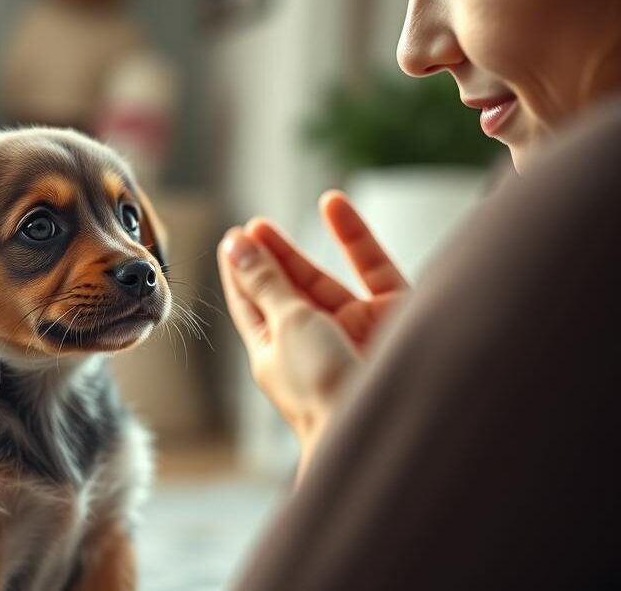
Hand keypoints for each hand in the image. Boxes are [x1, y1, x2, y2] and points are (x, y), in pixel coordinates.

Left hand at [218, 191, 408, 444]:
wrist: (387, 419)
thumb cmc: (322, 385)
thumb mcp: (285, 324)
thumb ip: (265, 280)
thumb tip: (236, 244)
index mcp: (277, 356)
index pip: (251, 308)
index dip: (239, 274)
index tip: (230, 240)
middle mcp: (315, 344)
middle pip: (285, 293)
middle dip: (266, 260)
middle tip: (251, 227)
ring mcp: (354, 330)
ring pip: (321, 282)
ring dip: (294, 253)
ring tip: (270, 223)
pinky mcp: (393, 315)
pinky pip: (371, 267)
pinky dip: (354, 236)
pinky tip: (333, 204)